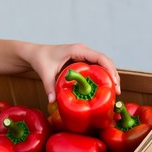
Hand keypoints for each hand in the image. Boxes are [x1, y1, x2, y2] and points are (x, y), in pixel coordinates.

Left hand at [0, 37, 120, 103]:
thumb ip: (49, 86)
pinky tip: (102, 89)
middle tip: (116, 92)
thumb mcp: (45, 73)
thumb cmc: (40, 59)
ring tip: (113, 92)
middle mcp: (83, 51)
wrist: (34, 54)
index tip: (114, 82)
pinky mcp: (81, 61)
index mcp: (77, 50)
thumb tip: (52, 101)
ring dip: (109, 77)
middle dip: (113, 75)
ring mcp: (83, 55)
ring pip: (102, 65)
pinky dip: (101, 77)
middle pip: (105, 62)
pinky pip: (95, 68)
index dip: (110, 69)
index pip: (100, 57)